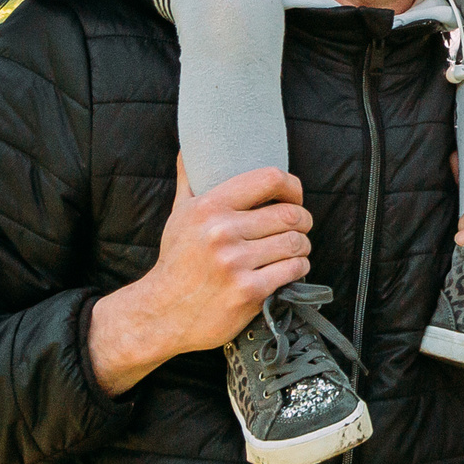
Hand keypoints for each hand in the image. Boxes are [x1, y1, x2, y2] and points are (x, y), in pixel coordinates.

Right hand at [88, 159, 311, 396]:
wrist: (160, 314)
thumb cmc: (176, 261)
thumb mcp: (178, 216)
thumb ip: (189, 181)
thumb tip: (189, 149)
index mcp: (209, 207)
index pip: (270, 178)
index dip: (293, 187)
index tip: (294, 197)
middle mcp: (222, 232)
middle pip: (291, 214)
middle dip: (303, 221)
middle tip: (299, 227)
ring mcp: (236, 263)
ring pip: (296, 243)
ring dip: (302, 246)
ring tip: (294, 249)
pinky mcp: (248, 292)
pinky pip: (293, 270)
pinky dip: (299, 268)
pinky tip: (290, 269)